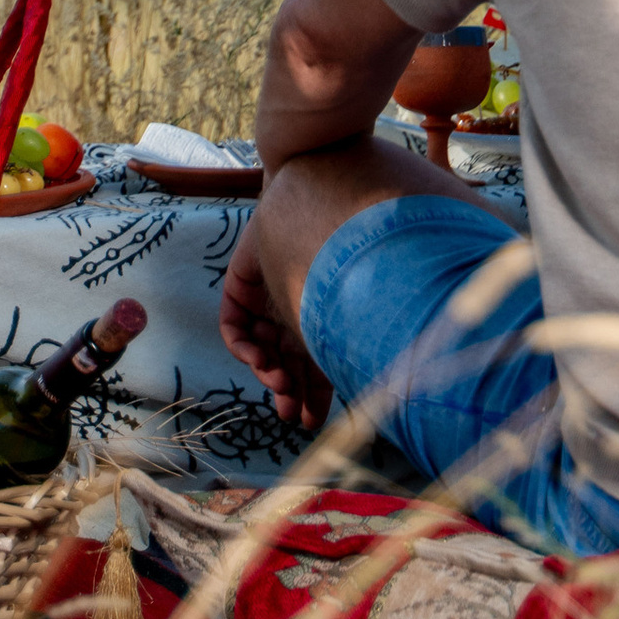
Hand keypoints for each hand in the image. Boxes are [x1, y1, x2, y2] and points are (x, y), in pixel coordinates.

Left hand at [218, 211, 333, 432]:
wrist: (321, 195)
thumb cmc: (347, 248)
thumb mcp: (348, 304)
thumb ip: (352, 338)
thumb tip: (384, 375)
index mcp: (324, 312)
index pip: (316, 361)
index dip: (314, 394)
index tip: (311, 423)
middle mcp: (295, 308)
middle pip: (287, 361)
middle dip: (288, 391)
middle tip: (290, 415)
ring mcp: (267, 299)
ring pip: (260, 348)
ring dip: (267, 371)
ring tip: (278, 381)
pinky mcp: (241, 287)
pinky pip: (233, 326)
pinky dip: (242, 346)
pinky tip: (257, 356)